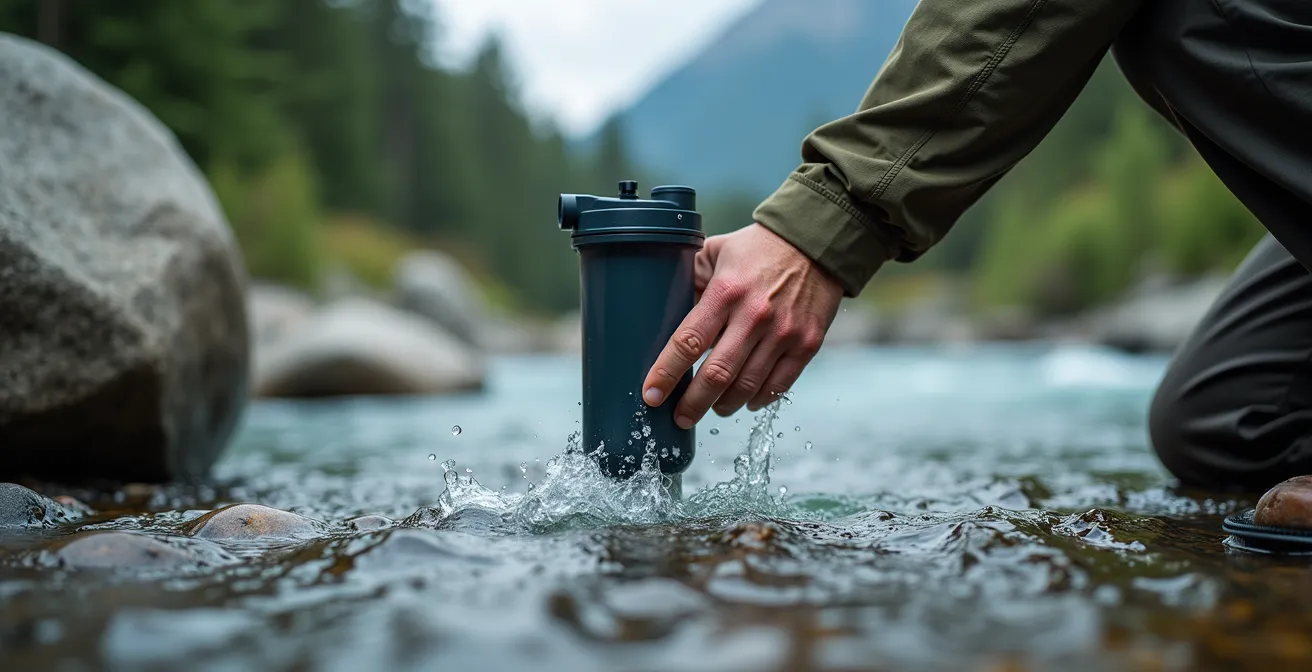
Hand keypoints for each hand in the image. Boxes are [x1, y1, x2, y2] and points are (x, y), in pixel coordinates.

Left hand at [642, 223, 843, 427]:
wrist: (816, 243)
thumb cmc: (758, 249)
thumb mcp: (716, 252)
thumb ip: (691, 281)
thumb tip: (663, 312)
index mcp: (726, 292)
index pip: (689, 341)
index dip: (667, 373)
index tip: (651, 394)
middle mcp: (754, 316)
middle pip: (717, 375)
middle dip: (692, 404)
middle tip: (680, 418)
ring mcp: (783, 333)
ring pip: (747, 387)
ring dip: (724, 405)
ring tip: (712, 408)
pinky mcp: (807, 345)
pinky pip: (779, 386)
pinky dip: (758, 400)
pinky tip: (745, 400)